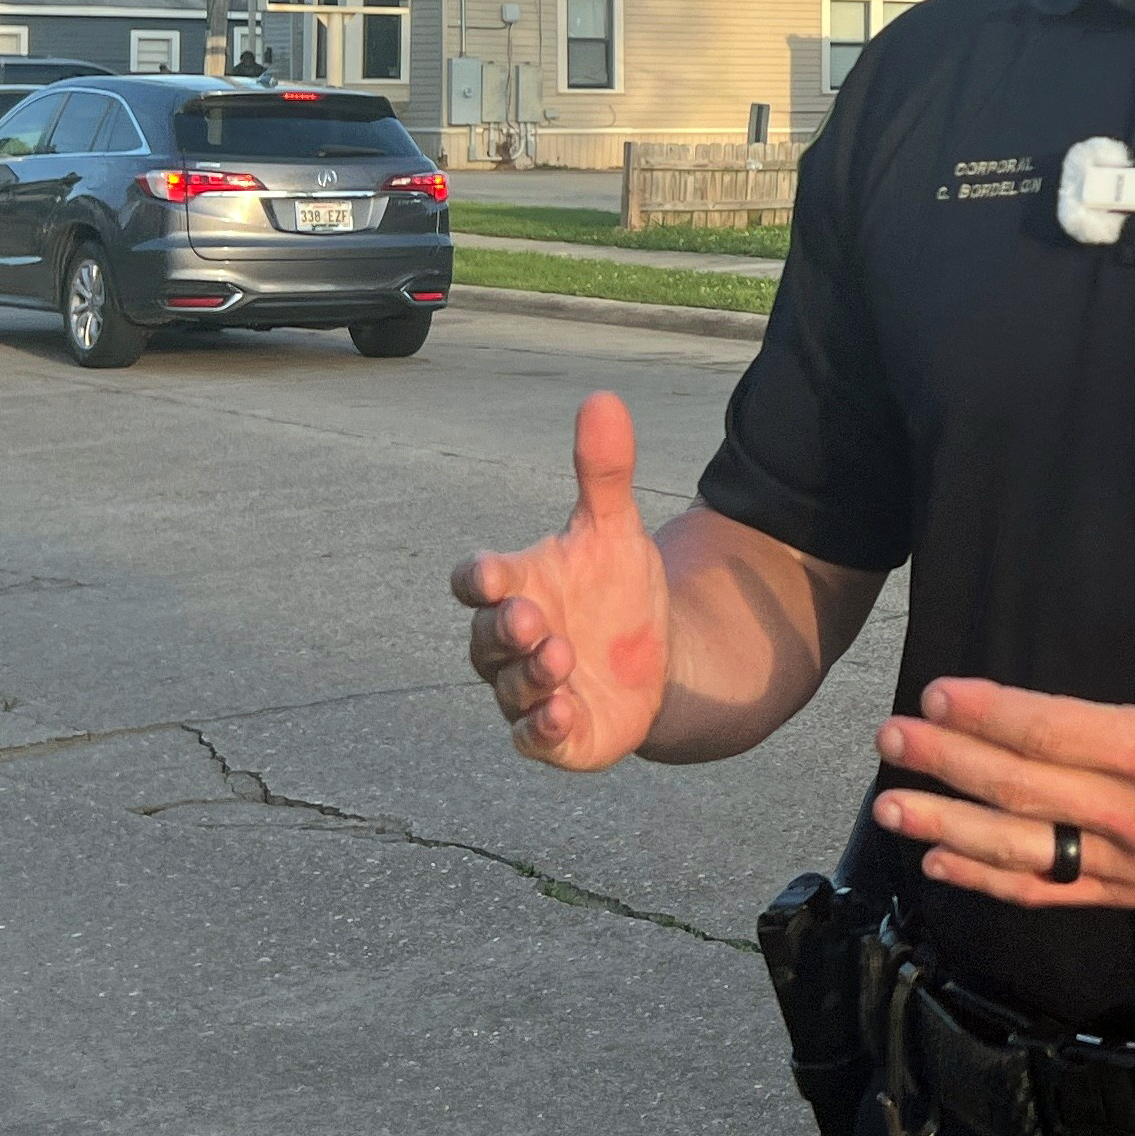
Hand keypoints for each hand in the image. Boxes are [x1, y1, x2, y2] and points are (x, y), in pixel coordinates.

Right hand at [451, 391, 671, 770]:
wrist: (656, 659)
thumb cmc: (614, 590)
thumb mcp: (615, 529)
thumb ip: (603, 472)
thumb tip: (603, 398)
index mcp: (516, 587)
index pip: (477, 581)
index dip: (480, 578)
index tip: (493, 573)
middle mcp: (510, 642)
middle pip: (486, 636)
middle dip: (505, 628)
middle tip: (534, 617)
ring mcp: (527, 690)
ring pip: (509, 687)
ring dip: (530, 674)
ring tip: (561, 656)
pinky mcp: (553, 734)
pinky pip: (533, 737)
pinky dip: (542, 727)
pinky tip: (561, 713)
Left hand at [870, 509, 1134, 908]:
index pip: (1053, 731)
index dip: (989, 714)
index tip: (937, 692)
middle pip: (1021, 789)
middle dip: (948, 762)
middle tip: (890, 737)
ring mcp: (1128, 862)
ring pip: (1021, 849)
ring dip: (949, 826)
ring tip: (890, 805)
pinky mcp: (1128, 892)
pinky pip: (1047, 890)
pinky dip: (988, 879)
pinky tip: (938, 861)